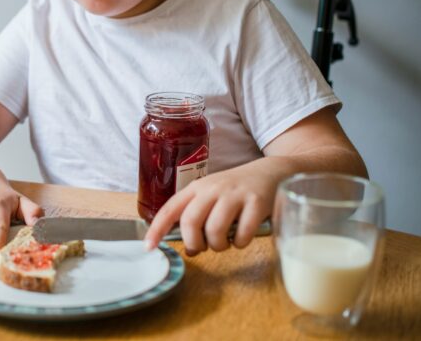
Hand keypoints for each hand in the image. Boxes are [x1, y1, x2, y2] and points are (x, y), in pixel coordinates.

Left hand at [144, 164, 276, 254]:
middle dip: (194, 243)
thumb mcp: (212, 198)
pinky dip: (240, 243)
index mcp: (197, 188)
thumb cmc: (236, 191)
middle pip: (190, 222)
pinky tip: (243, 237)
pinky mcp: (256, 203)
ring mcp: (234, 195)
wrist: (271, 172)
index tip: (149, 247)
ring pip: (215, 230)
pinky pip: (242, 234)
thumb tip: (189, 249)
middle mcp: (213, 189)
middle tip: (203, 247)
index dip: (157, 229)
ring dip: (218, 246)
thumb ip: (198, 219)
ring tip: (225, 243)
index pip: (170, 209)